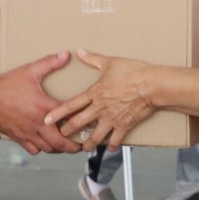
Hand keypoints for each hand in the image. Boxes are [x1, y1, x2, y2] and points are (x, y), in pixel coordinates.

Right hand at [0, 52, 81, 154]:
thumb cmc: (8, 85)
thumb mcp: (29, 71)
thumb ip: (49, 63)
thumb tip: (66, 55)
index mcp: (44, 107)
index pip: (68, 118)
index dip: (80, 122)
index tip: (88, 124)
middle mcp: (38, 123)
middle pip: (61, 143)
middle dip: (73, 146)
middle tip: (81, 145)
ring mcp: (28, 133)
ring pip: (49, 149)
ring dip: (58, 148)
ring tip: (65, 144)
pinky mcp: (19, 138)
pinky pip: (34, 150)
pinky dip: (41, 148)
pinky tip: (45, 142)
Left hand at [45, 51, 159, 149]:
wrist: (152, 85)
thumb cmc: (133, 72)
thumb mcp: (110, 63)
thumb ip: (93, 59)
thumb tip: (80, 52)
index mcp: (94, 93)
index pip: (70, 105)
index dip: (57, 113)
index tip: (46, 120)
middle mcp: (100, 108)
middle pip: (78, 123)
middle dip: (67, 131)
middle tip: (60, 137)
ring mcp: (112, 119)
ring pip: (95, 136)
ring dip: (88, 143)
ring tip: (83, 147)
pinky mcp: (124, 125)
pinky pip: (115, 140)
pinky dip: (111, 145)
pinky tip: (109, 147)